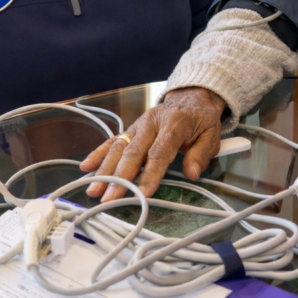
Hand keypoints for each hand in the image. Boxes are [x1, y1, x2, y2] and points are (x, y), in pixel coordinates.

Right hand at [79, 87, 226, 201]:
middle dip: (120, 177)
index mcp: (174, 124)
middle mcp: (151, 123)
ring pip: (119, 147)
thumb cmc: (201, 121)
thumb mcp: (212, 135)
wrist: (192, 99)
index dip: (150, 173)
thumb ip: (201, 154)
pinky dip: (98, 154)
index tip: (142, 193)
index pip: (160, 151)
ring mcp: (138, 125)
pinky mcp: (131, 128)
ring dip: (105, 170)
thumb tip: (192, 173)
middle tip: (109, 198)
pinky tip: (86, 167)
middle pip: (133, 151)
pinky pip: (113, 141)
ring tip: (94, 189)